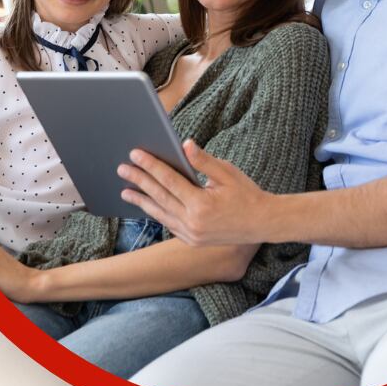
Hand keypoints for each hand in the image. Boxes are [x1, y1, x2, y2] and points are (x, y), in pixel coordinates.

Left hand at [117, 139, 270, 244]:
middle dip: (139, 181)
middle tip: (122, 168)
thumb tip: (184, 144)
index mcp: (202, 204)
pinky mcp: (193, 241)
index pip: (169, 180)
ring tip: (125, 190)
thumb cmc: (248, 195)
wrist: (264, 224)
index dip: (151, 165)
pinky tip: (148, 205)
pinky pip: (169, 225)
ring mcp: (192, 235)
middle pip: (159, 197)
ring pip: (160, 214)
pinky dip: (157, 214)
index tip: (135, 154)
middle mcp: (193, 222)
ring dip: (141, 201)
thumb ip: (203, 161)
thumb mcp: (228, 173)